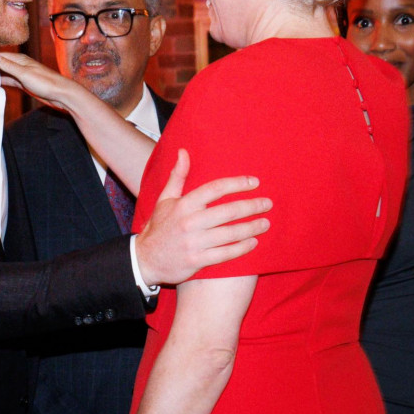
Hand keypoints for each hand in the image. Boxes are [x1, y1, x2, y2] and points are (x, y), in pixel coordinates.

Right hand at [0, 52, 77, 112]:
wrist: (62, 95)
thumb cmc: (46, 82)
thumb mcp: (24, 73)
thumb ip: (8, 65)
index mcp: (20, 59)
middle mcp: (20, 65)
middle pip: (0, 62)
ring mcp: (22, 75)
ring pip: (3, 71)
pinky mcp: (24, 84)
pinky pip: (9, 80)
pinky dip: (1, 81)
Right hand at [135, 149, 270, 286]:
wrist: (145, 259)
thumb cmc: (159, 227)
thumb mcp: (165, 199)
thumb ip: (177, 176)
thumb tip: (183, 151)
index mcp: (183, 205)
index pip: (215, 189)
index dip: (237, 184)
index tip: (254, 182)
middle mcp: (189, 222)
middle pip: (228, 211)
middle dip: (251, 206)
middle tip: (267, 204)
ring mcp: (193, 243)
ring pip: (230, 234)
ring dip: (251, 227)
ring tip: (265, 223)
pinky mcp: (196, 261)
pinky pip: (225, 254)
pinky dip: (241, 248)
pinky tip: (253, 242)